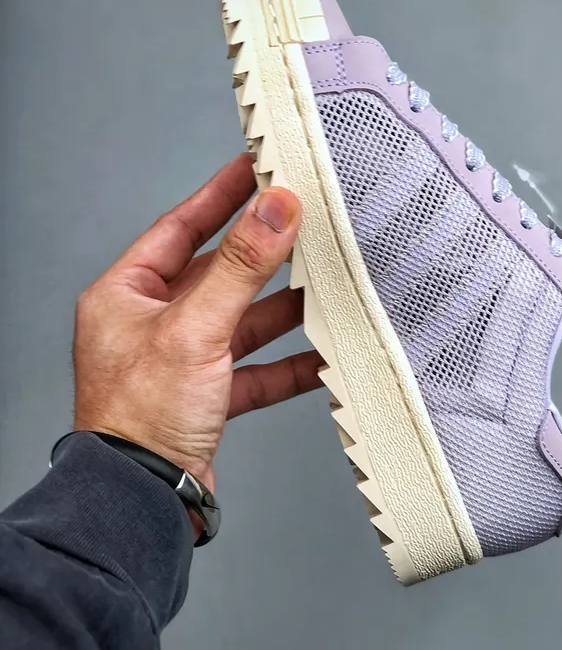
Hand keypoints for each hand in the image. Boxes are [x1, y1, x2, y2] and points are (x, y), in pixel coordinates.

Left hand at [73, 154, 322, 491]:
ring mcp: (183, 360)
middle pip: (220, 274)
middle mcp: (154, 323)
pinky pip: (256, 369)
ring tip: (325, 286)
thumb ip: (242, 267)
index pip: (181, 227)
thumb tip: (276, 209)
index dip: (220, 196)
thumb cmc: (140, 417)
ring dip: (283, 310)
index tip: (254, 167)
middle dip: (264, 256)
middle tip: (303, 224)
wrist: (142, 501)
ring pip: (243, 322)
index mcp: (128, 295)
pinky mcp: (208, 394)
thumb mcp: (195, 328)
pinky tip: (321, 358)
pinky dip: (287, 364)